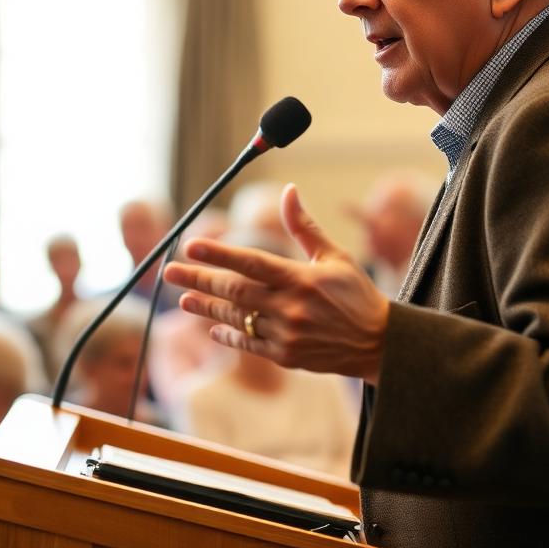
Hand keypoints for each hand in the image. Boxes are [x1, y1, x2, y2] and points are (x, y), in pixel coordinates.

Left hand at [164, 184, 390, 383]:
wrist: (379, 344)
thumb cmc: (357, 294)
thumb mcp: (336, 257)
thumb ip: (304, 227)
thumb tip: (288, 191)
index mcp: (301, 279)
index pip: (251, 263)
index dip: (219, 254)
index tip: (191, 246)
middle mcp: (290, 307)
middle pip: (234, 291)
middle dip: (198, 280)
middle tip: (169, 273)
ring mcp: (286, 335)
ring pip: (236, 318)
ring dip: (207, 307)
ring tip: (183, 298)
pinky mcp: (286, 356)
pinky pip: (248, 343)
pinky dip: (228, 334)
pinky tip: (211, 326)